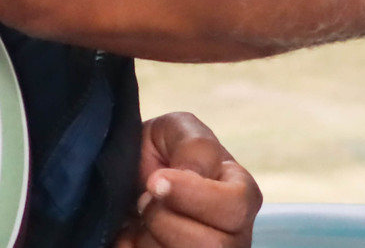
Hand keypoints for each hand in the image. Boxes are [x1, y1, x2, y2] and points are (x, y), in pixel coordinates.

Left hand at [114, 113, 262, 247]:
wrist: (123, 178)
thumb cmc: (158, 152)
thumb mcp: (176, 129)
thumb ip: (195, 145)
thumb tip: (195, 175)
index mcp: (241, 194)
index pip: (236, 205)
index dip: (192, 195)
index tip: (155, 180)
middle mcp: (232, 233)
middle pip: (213, 246)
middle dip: (165, 220)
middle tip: (144, 200)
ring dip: (147, 237)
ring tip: (140, 216)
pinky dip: (133, 247)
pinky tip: (133, 233)